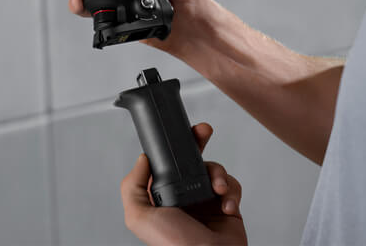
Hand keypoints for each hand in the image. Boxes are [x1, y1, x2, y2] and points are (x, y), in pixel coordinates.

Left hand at [121, 123, 246, 245]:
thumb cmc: (175, 244)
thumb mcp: (140, 217)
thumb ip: (132, 186)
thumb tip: (143, 159)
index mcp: (162, 197)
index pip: (166, 164)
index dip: (173, 148)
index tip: (180, 135)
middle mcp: (183, 198)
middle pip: (191, 160)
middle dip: (198, 143)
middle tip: (203, 131)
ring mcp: (205, 202)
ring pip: (213, 170)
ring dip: (218, 175)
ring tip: (219, 189)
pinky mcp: (226, 207)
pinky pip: (232, 186)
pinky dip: (232, 193)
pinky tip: (227, 207)